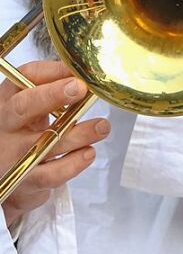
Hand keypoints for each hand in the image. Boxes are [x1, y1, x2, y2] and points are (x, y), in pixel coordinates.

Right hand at [0, 61, 109, 228]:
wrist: (9, 176)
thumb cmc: (27, 133)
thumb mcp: (34, 108)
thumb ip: (56, 92)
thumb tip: (88, 76)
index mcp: (7, 101)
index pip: (24, 78)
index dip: (52, 73)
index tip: (79, 74)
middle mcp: (4, 125)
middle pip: (23, 106)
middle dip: (52, 95)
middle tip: (80, 88)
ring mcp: (10, 154)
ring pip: (43, 142)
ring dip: (78, 133)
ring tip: (102, 126)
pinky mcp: (23, 181)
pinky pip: (50, 174)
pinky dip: (74, 163)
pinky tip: (89, 152)